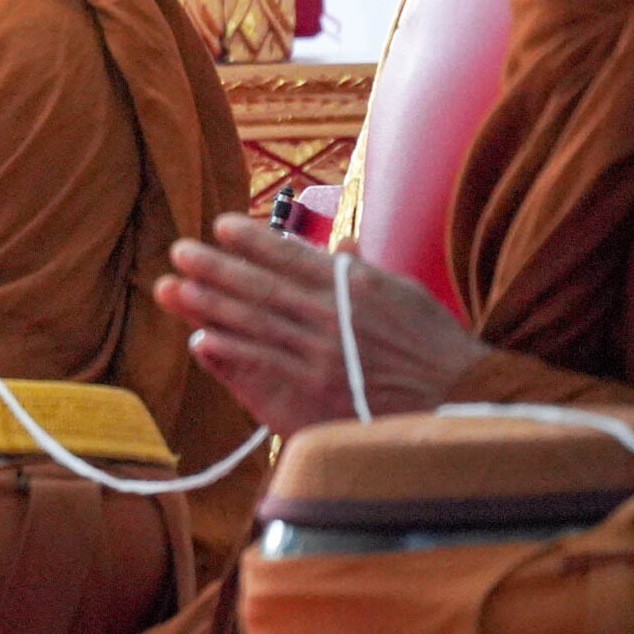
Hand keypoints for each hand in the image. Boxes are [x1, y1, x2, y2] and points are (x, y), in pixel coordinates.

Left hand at [156, 213, 489, 436]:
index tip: (218, 226)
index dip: (250, 240)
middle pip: (259, 287)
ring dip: (207, 306)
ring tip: (172, 289)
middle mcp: (330, 316)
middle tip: (179, 252)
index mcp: (352, 287)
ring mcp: (318, 356)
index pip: (289, 256)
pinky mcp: (312, 393)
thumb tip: (342, 242)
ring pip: (252, 324)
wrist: (461, 407)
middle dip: (214, 267)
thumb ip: (364, 271)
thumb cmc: (436, 351)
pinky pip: (261, 368)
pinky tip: (200, 340)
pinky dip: (229, 353)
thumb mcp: (405, 296)